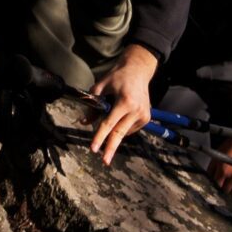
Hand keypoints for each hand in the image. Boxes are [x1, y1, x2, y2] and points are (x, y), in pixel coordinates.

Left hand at [89, 44, 157, 164]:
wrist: (138, 70)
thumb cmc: (117, 77)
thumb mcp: (101, 86)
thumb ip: (92, 105)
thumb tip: (84, 122)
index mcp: (125, 101)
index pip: (109, 123)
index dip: (99, 136)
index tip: (94, 148)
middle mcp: (136, 110)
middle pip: (119, 133)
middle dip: (110, 148)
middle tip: (104, 161)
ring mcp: (143, 115)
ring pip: (123, 131)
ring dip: (114, 130)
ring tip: (115, 110)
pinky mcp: (147, 118)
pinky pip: (129, 128)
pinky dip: (122, 125)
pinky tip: (122, 112)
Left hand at [207, 139, 231, 196]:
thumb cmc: (231, 146)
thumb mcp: (217, 155)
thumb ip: (211, 167)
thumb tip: (208, 177)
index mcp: (223, 170)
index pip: (217, 185)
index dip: (215, 185)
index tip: (215, 183)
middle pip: (226, 191)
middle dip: (223, 188)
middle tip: (223, 185)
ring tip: (231, 187)